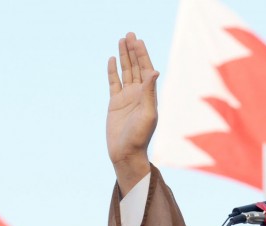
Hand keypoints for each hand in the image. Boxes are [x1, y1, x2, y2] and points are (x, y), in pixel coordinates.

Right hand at [106, 32, 158, 194]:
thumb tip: (154, 71)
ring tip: (121, 41)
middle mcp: (139, 94)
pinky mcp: (115, 103)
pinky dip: (112, 71)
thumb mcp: (148, 114)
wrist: (126, 152)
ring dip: (123, 56)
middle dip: (133, 51)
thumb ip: (150, 92)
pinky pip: (114, 82)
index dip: (142, 55)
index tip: (138, 40)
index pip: (145, 69)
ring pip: (125, 71)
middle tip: (129, 34)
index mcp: (148, 95)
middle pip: (135, 67)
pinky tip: (111, 60)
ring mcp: (126, 97)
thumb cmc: (140, 136)